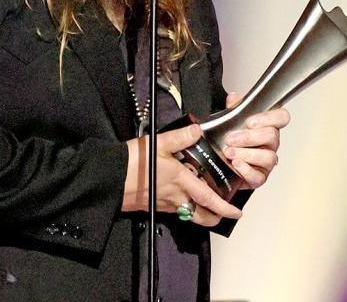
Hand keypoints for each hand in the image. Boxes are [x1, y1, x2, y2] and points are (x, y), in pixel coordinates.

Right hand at [122, 123, 241, 226]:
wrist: (111, 178)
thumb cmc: (134, 161)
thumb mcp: (159, 143)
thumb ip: (180, 137)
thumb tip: (198, 130)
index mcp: (181, 181)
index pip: (209, 199)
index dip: (224, 208)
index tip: (236, 212)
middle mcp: (176, 197)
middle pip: (202, 216)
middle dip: (216, 217)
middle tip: (224, 213)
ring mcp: (165, 204)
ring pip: (190, 216)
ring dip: (201, 214)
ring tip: (206, 205)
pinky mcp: (155, 206)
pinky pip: (176, 211)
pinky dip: (185, 207)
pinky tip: (183, 196)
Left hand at [222, 94, 289, 189]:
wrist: (220, 164)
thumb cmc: (231, 141)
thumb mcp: (229, 122)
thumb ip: (233, 109)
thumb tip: (233, 98)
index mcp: (267, 127)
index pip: (281, 117)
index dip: (270, 118)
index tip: (251, 122)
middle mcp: (271, 144)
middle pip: (272, 136)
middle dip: (249, 137)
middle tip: (231, 138)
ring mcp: (266, 162)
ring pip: (268, 157)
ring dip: (246, 153)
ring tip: (229, 152)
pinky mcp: (259, 178)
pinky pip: (258, 176)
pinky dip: (246, 170)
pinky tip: (235, 164)